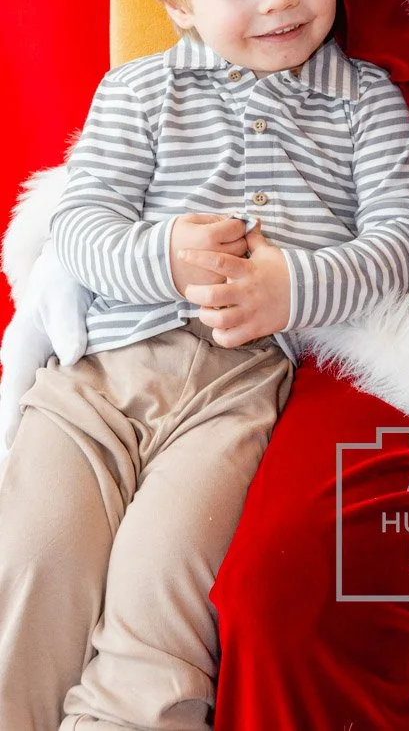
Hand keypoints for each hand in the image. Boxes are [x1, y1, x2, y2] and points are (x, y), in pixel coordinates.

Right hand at [0, 240, 90, 455]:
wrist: (73, 258)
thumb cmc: (66, 279)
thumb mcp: (67, 299)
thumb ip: (69, 327)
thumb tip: (72, 355)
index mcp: (21, 350)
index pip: (12, 398)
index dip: (12, 428)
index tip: (13, 458)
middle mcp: (22, 358)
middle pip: (14, 406)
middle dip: (17, 437)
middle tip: (19, 473)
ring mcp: (34, 359)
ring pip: (27, 400)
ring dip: (30, 425)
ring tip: (33, 461)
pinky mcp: (49, 358)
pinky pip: (42, 390)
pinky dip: (44, 409)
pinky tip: (56, 429)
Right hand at [169, 214, 248, 295]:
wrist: (154, 264)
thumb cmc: (174, 237)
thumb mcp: (192, 220)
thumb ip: (218, 218)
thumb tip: (241, 219)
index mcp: (208, 236)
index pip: (239, 227)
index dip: (237, 224)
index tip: (231, 225)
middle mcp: (213, 257)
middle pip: (242, 245)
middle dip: (238, 239)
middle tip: (227, 239)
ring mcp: (213, 274)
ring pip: (238, 263)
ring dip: (235, 256)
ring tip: (221, 252)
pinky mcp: (210, 287)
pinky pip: (229, 276)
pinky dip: (227, 271)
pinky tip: (217, 266)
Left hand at [180, 227, 290, 345]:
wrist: (308, 291)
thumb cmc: (284, 269)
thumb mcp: (268, 251)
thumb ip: (252, 238)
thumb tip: (245, 221)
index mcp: (248, 270)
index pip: (220, 261)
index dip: (198, 257)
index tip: (183, 254)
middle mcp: (247, 292)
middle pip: (213, 295)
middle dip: (195, 293)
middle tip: (192, 290)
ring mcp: (251, 312)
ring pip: (220, 320)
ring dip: (206, 316)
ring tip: (205, 310)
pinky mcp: (256, 328)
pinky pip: (231, 338)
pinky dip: (220, 335)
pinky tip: (219, 327)